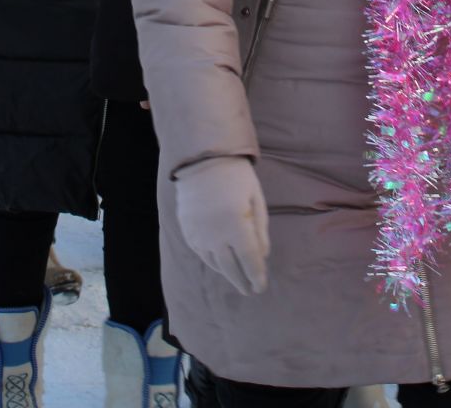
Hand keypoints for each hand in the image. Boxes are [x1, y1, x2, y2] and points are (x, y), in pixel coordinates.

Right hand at [174, 157, 269, 295]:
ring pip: (214, 263)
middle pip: (231, 267)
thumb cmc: (236, 176)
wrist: (202, 160)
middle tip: (250, 290)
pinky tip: (218, 265)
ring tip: (236, 280)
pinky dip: (211, 262)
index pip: (249, 260)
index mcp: (237, 225)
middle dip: (242, 281)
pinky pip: (200, 253)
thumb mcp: (256, 199)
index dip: (256, 276)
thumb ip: (260, 230)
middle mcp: (216, 234)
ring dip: (227, 274)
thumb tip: (263, 256)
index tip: (261, 287)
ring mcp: (199, 233)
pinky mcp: (187, 230)